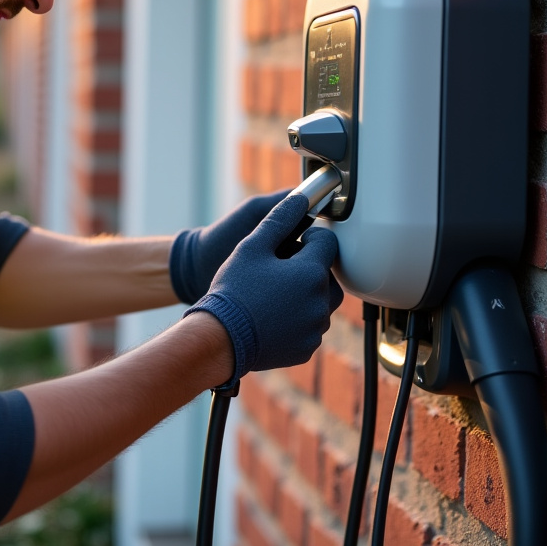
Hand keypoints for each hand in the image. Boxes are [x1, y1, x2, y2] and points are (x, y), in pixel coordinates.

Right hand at [184, 194, 341, 382]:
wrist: (219, 338)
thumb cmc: (234, 289)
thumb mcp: (252, 246)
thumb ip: (281, 218)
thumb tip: (302, 196)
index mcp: (312, 273)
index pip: (328, 242)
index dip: (309, 239)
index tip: (287, 248)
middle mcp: (321, 303)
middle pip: (328, 275)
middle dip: (309, 269)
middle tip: (278, 273)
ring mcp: (315, 329)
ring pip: (320, 302)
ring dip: (304, 294)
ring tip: (273, 295)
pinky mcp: (307, 349)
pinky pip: (310, 327)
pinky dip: (298, 319)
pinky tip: (272, 316)